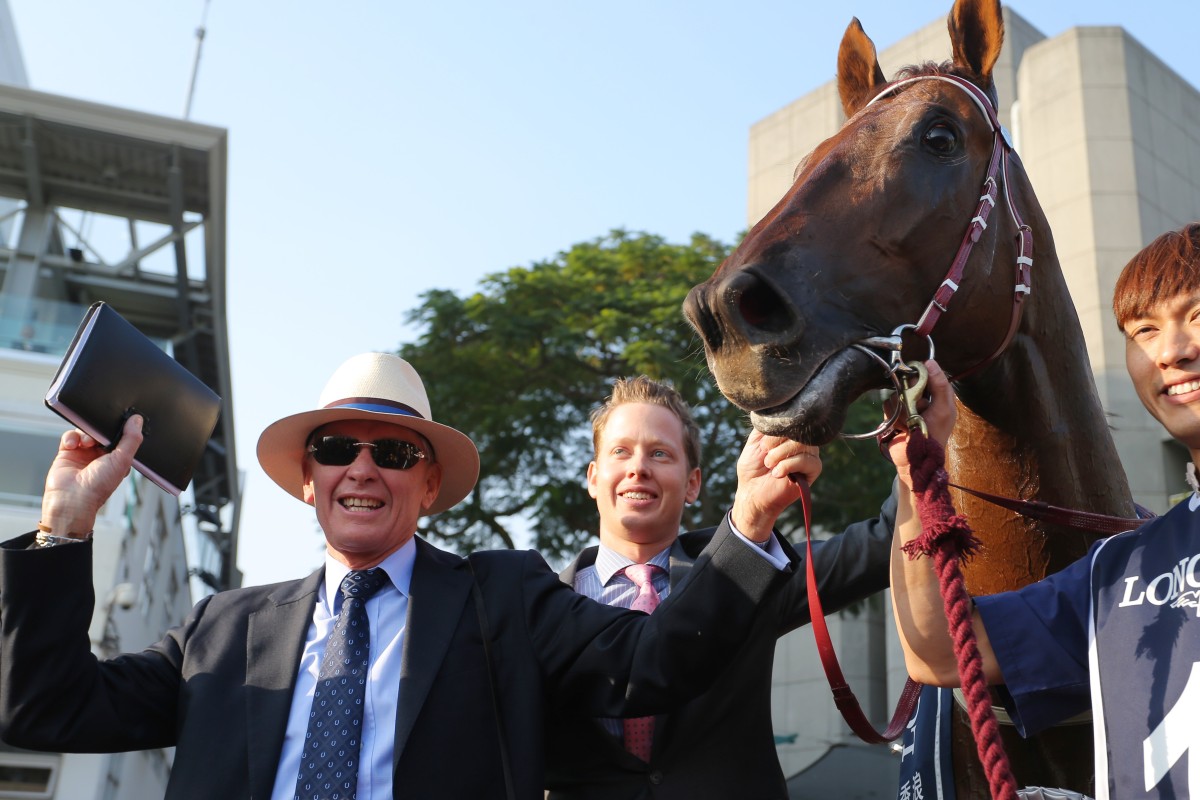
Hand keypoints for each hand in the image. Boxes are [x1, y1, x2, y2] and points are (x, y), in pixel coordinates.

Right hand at [41, 415, 143, 536]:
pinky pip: (70, 436)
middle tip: (100, 433)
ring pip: (85, 431)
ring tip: (87, 443)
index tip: (119, 421)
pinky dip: (71, 437)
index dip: (119, 428)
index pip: (120, 436)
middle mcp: (101, 455)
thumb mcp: (123, 460)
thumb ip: (131, 439)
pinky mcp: (67, 453)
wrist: (72, 498)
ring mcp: (83, 453)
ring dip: (86, 433)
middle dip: (100, 429)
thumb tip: (137, 420)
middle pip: (101, 431)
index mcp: (118, 458)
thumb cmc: (99, 486)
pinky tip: (73, 445)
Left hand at [729, 430, 819, 540]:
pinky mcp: (813, 470)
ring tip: (769, 464)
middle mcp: (802, 440)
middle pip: (798, 429)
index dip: (777, 428)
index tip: (763, 443)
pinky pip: (807, 461)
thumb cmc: (752, 467)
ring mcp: (809, 454)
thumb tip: (776, 410)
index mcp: (789, 432)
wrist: (752, 492)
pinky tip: (777, 474)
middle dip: (777, 441)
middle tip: (765, 453)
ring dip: (780, 454)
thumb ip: (766, 426)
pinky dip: (788, 466)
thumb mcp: (755, 441)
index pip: (791, 419)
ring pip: (802, 444)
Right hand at [886, 360, 956, 487]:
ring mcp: (906, 405)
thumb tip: (929, 362)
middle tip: (917, 408)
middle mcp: (922, 397)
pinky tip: (901, 427)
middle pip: (909, 381)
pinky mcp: (893, 414)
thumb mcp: (943, 410)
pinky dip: (893, 416)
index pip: (928, 372)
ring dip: (902, 410)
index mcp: (938, 395)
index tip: (916, 380)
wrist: (914, 460)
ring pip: (896, 392)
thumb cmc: (934, 436)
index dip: (920, 374)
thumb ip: (940, 385)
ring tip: (909, 423)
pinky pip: (887, 404)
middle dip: (911, 395)